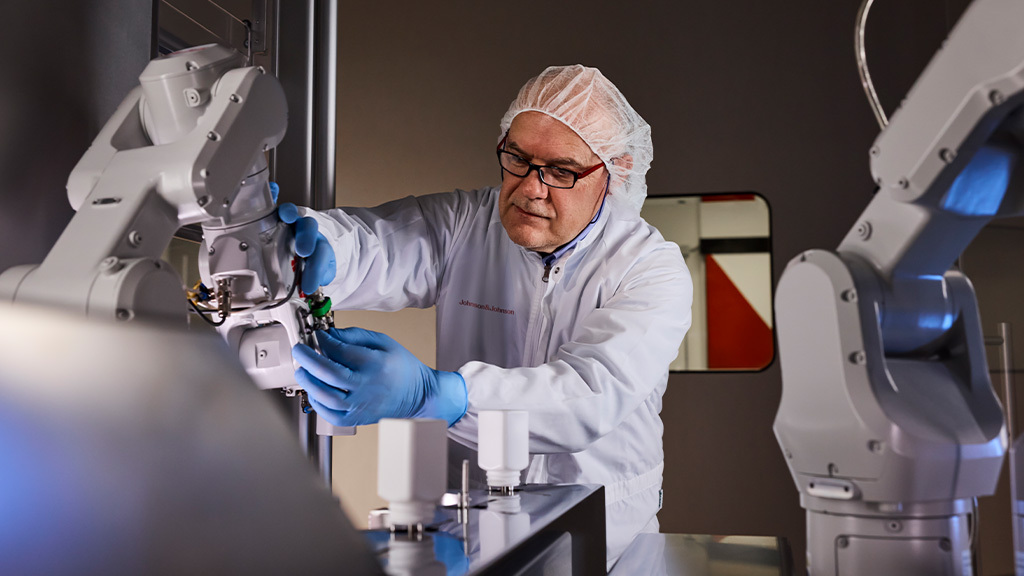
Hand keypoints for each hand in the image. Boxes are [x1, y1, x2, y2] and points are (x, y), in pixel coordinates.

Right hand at [278, 202, 335, 293]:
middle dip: (308, 239)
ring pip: (295, 213)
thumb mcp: (319, 274)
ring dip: (291, 213)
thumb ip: (314, 278)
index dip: (316, 270)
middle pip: (311, 229)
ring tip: (287, 216)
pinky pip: (277, 202)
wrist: (315, 247)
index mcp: (320, 248)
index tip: (309, 286)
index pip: (321, 255)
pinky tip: (272, 190)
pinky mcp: (281, 216)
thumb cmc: (315, 260)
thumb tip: (306, 289)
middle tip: (304, 251)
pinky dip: (275, 195)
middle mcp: (308, 232)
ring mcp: (295, 222)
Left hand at [292, 327, 466, 426]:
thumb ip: (355, 335)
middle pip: (328, 373)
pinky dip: (316, 402)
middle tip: (299, 350)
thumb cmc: (402, 368)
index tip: (316, 335)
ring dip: (308, 381)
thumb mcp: (383, 342)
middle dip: (307, 359)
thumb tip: (329, 334)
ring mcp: (359, 405)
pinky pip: (329, 414)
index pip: (339, 350)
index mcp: (374, 364)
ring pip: (325, 396)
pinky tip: (314, 390)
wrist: (418, 395)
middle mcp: (365, 386)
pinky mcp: (356, 419)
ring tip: (302, 371)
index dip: (322, 341)